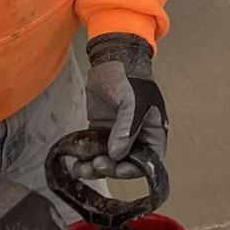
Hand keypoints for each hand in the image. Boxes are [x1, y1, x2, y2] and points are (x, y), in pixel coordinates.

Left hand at [80, 32, 166, 178]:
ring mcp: (118, 135)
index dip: (134, 169)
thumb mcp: (133, 103)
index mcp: (152, 132)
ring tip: (81, 168)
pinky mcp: (101, 131)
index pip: (148, 160)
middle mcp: (137, 137)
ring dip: (96, 168)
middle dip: (111, 168)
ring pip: (109, 160)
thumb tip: (117, 154)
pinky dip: (86, 159)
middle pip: (126, 164)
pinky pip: (95, 150)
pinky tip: (76, 163)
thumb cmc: (130, 79)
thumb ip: (126, 130)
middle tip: (96, 163)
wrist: (112, 60)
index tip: (117, 168)